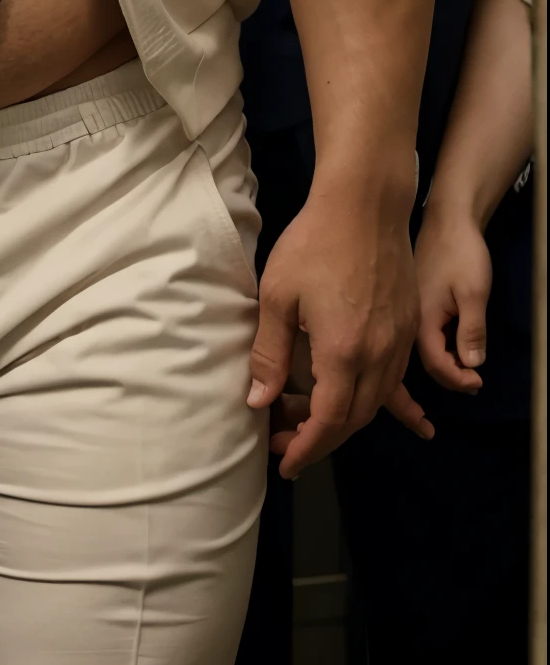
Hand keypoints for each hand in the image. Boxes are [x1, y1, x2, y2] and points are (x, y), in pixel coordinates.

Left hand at [249, 182, 432, 478]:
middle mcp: (379, 357)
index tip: (286, 462)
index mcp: (344, 353)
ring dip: (346, 420)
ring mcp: (399, 343)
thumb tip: (259, 401)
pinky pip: (396, 380)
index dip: (306, 447)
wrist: (365, 204)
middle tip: (286, 439)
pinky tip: (389, 411)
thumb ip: (270, 353)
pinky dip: (385, 400)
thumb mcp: (278, 295)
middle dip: (321, 438)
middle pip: (354, 419)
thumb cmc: (315, 242)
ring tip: (310, 418)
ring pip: (377, 403)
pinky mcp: (407, 328)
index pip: (328, 421)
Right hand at [414, 201, 490, 393]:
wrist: (448, 219)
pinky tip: (456, 344)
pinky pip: (426, 334)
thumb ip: (471, 332)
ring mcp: (411, 309)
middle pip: (426, 361)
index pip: (435, 365)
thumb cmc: (460, 254)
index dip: (458, 380)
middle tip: (476, 382)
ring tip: (469, 368)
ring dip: (448, 363)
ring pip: (425, 348)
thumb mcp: (473, 294)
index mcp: (420, 319)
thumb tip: (471, 367)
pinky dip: (443, 347)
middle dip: (451, 377)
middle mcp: (409, 318)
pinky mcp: (417, 302)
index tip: (479, 383)